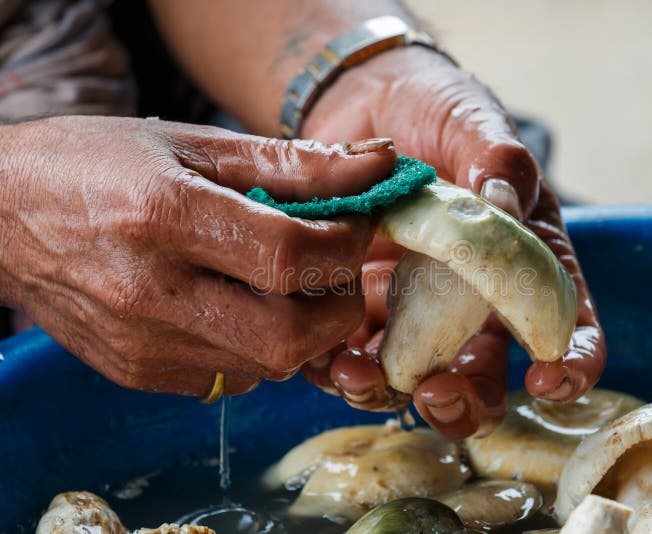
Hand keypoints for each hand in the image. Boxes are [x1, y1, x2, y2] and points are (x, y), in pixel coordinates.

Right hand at [0, 116, 396, 396]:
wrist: (2, 216)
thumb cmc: (97, 164)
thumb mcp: (194, 144)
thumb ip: (293, 164)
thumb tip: (378, 167)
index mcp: (163, 217)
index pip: (289, 257)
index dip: (345, 244)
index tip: (357, 223)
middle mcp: (149, 293)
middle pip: (290, 334)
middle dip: (340, 305)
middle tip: (337, 268)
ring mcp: (142, 345)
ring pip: (269, 365)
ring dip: (305, 328)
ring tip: (290, 284)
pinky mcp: (139, 373)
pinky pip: (232, 378)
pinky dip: (261, 347)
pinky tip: (243, 307)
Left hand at [300, 47, 605, 437]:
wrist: (367, 103)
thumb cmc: (438, 110)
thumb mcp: (473, 122)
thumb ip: (497, 160)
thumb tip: (503, 204)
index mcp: (522, 262)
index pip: (567, 326)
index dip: (572, 364)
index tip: (550, 380)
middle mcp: (472, 300)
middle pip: (482, 377)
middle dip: (465, 403)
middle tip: (438, 393)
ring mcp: (412, 309)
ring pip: (411, 380)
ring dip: (388, 393)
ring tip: (359, 375)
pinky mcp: (359, 306)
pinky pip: (350, 354)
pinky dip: (336, 367)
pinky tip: (325, 355)